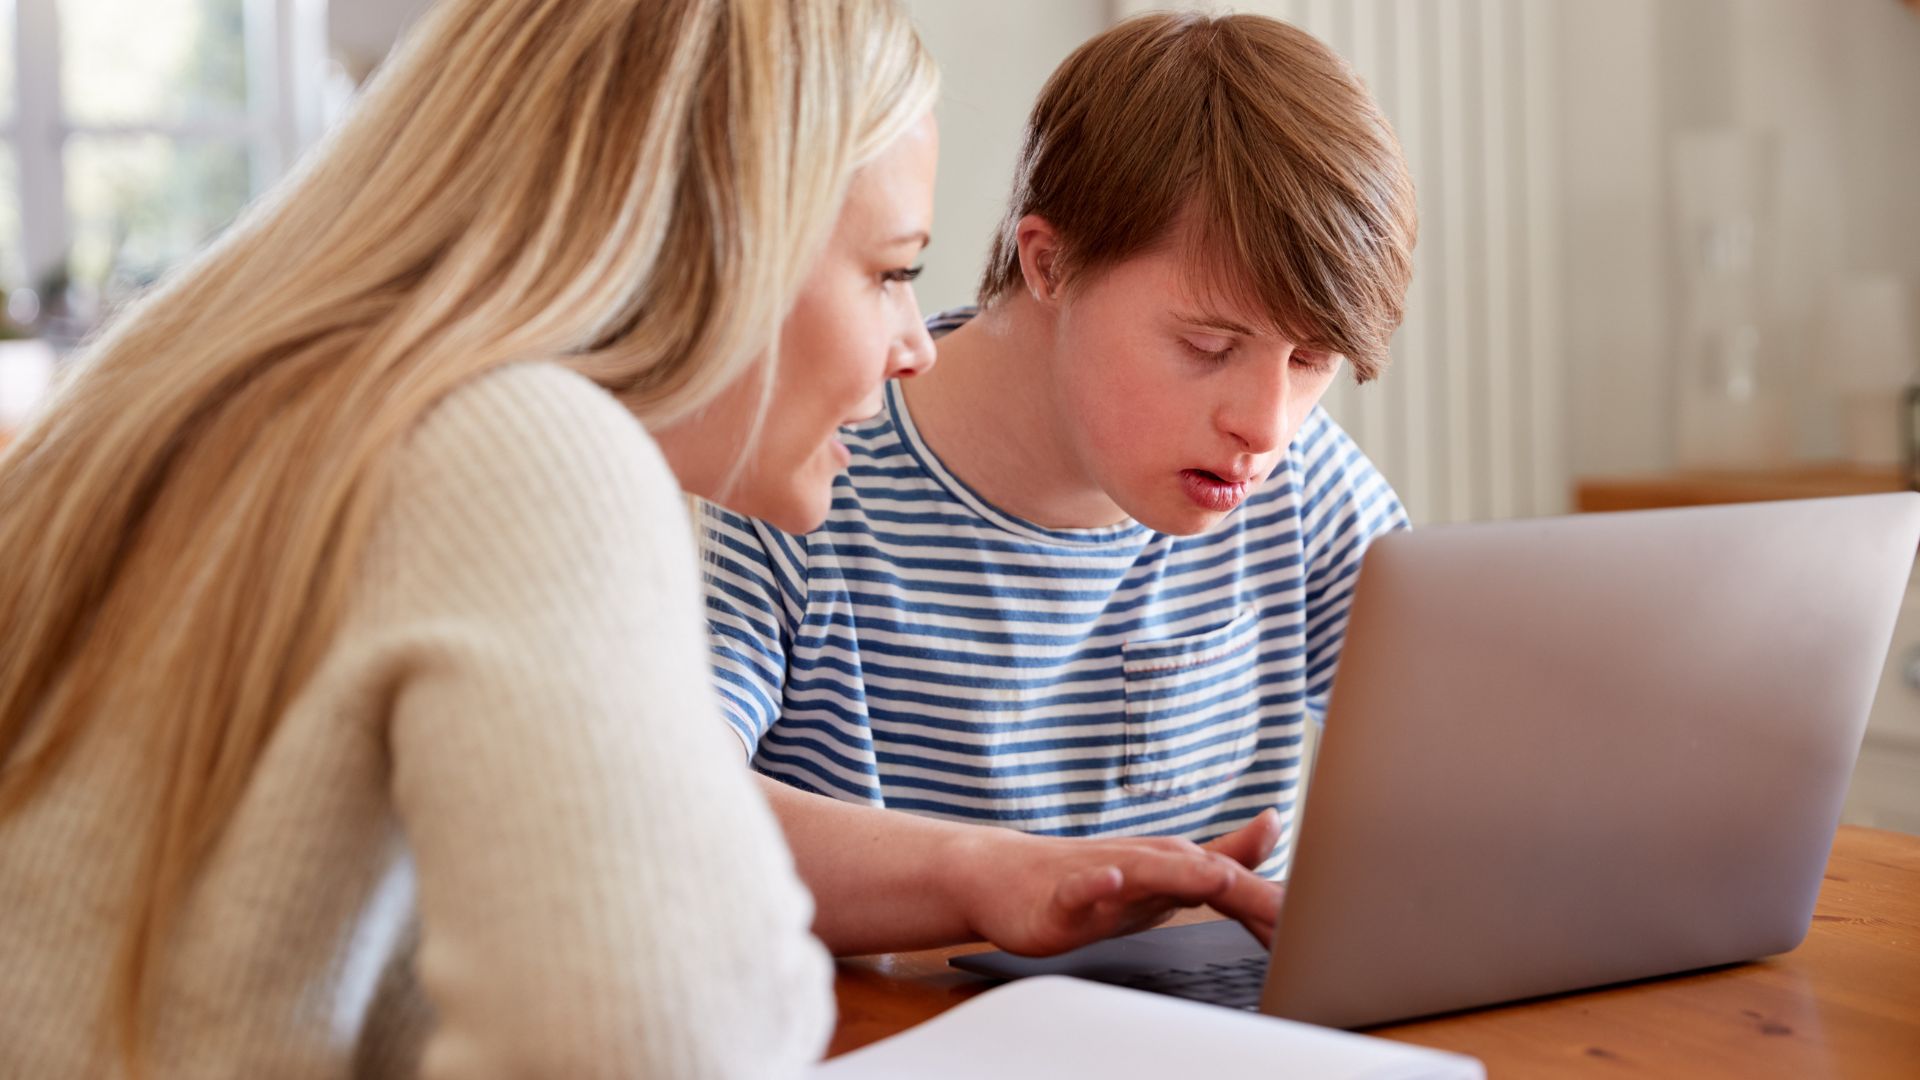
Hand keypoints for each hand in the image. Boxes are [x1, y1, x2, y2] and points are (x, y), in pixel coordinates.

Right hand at [946, 809, 1285, 956]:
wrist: (1004, 876)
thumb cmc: (1088, 875)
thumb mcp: (1165, 869)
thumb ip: (1222, 851)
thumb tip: (1275, 824)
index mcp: (1174, 862)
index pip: (1237, 882)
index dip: (1277, 906)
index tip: (1321, 929)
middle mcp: (1146, 861)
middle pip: (1203, 873)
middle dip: (1250, 894)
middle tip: (1293, 917)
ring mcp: (1103, 875)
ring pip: (1147, 871)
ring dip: (1182, 873)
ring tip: (1216, 880)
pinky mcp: (1061, 896)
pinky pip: (1078, 890)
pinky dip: (1096, 884)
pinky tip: (1110, 881)